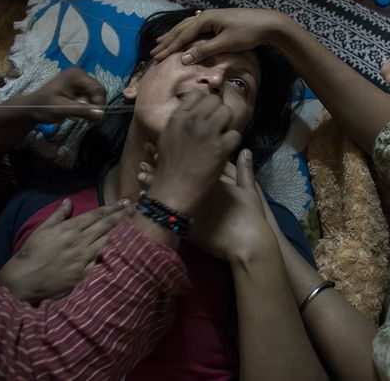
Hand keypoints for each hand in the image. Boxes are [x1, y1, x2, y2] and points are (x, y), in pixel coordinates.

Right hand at [0, 198, 132, 302]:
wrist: (25, 279)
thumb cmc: (32, 252)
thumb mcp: (42, 229)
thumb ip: (58, 215)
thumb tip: (69, 201)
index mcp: (70, 229)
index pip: (96, 215)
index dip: (112, 207)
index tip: (124, 202)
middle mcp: (80, 242)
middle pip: (106, 226)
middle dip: (122, 216)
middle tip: (134, 208)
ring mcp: (83, 259)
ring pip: (107, 243)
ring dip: (119, 233)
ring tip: (131, 226)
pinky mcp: (83, 274)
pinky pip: (99, 261)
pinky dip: (109, 254)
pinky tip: (119, 250)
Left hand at [19, 67, 106, 123]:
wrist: (31, 109)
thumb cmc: (44, 106)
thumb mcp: (63, 109)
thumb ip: (82, 110)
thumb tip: (101, 114)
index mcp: (76, 75)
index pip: (97, 88)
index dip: (99, 103)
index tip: (96, 118)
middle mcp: (80, 76)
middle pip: (98, 91)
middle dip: (97, 107)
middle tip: (94, 122)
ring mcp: (79, 82)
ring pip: (96, 96)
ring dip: (94, 109)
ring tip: (90, 122)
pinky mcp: (78, 90)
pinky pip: (90, 99)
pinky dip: (89, 109)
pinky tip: (85, 117)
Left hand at [138, 148, 274, 262]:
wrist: (247, 242)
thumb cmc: (250, 216)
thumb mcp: (250, 191)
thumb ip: (245, 170)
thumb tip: (244, 150)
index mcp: (212, 182)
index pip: (191, 164)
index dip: (177, 155)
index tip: (163, 147)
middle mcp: (198, 193)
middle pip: (176, 176)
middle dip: (160, 165)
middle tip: (144, 155)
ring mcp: (191, 209)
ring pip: (168, 193)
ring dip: (153, 183)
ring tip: (139, 173)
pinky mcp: (187, 227)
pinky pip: (167, 214)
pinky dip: (156, 206)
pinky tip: (143, 199)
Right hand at [147, 90, 241, 215]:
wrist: (173, 191)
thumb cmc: (168, 167)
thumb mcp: (167, 137)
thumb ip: (180, 121)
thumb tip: (194, 109)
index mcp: (178, 117)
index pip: (197, 94)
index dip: (204, 103)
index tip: (206, 114)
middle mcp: (193, 121)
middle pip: (215, 101)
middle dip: (218, 112)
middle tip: (216, 126)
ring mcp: (207, 133)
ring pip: (227, 112)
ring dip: (227, 124)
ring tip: (221, 136)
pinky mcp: (220, 148)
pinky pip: (235, 134)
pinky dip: (232, 142)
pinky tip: (225, 150)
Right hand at [150, 8, 292, 63]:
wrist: (267, 23)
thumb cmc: (247, 33)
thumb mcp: (225, 43)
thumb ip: (204, 50)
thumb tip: (183, 59)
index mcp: (205, 19)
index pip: (182, 35)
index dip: (169, 47)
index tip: (156, 57)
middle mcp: (205, 16)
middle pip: (181, 30)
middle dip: (167, 42)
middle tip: (153, 52)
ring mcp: (211, 18)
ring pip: (186, 27)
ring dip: (173, 36)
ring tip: (161, 42)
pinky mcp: (217, 22)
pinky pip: (194, 27)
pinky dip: (184, 33)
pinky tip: (182, 34)